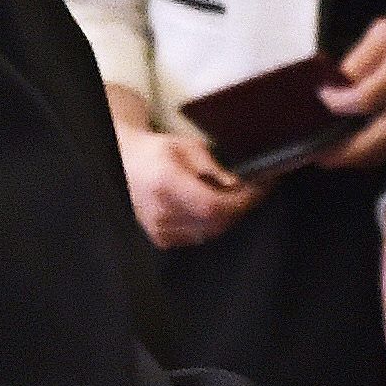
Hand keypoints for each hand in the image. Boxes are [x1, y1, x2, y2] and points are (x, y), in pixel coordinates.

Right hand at [117, 119, 255, 248]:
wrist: (127, 164)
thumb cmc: (156, 152)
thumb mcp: (187, 147)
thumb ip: (212, 166)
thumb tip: (235, 184)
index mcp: (166, 184)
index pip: (212, 206)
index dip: (239, 202)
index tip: (258, 190)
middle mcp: (161, 211)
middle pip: (215, 223)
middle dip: (240, 208)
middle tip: (254, 191)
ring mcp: (160, 229)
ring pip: (210, 233)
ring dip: (229, 217)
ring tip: (236, 197)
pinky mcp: (162, 238)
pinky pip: (199, 237)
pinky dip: (213, 224)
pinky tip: (216, 208)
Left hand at [317, 12, 385, 170]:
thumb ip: (359, 58)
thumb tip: (335, 83)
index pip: (362, 100)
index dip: (335, 103)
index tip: (320, 97)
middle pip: (371, 143)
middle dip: (339, 152)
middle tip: (315, 153)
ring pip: (381, 154)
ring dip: (354, 159)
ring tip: (330, 155)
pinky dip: (371, 156)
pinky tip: (356, 150)